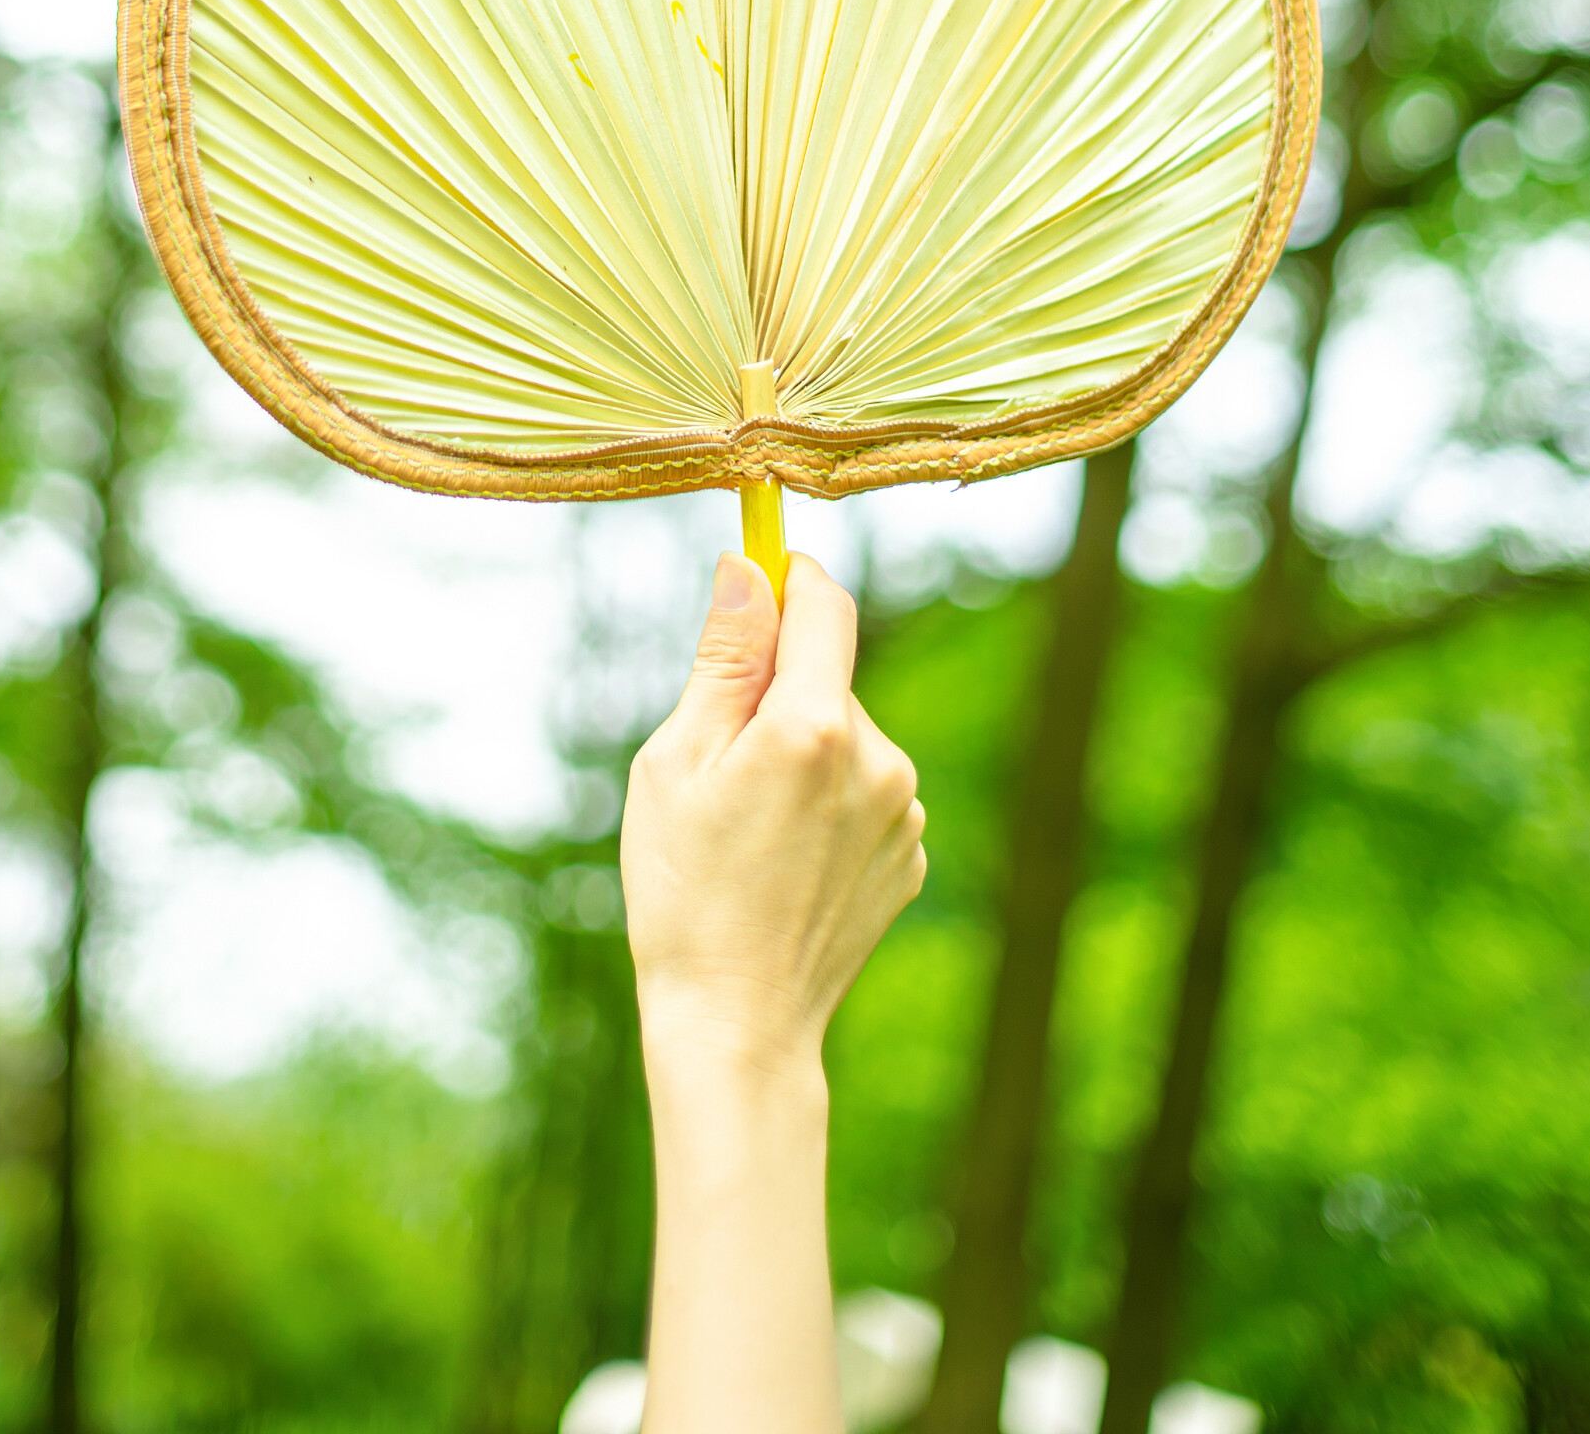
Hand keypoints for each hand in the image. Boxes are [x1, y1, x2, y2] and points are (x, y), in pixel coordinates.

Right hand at [621, 548, 926, 1073]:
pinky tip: (787, 861)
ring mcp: (905, 811)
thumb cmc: (684, 890)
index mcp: (814, 726)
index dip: (788, 578)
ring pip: (845, 736)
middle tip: (718, 766)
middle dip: (777, 694)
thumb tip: (748, 565)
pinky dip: (829, 804)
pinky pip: (866, 791)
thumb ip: (724, 657)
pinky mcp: (913, 853)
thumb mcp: (676, 760)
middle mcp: (878, 759)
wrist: (739, 1025)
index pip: (823, 603)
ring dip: (803, 752)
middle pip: (827, 676)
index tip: (755, 580)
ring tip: (752, 829)